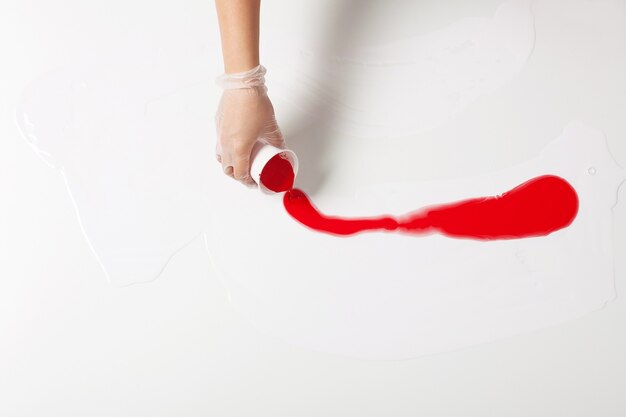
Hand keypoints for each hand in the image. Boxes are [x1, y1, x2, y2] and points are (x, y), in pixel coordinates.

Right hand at [214, 65, 284, 186]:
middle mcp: (225, 144)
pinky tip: (235, 143)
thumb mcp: (271, 127)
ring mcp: (220, 135)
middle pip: (227, 169)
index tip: (254, 182)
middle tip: (248, 174)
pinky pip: (219, 143)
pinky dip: (225, 149)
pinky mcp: (218, 126)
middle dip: (237, 175)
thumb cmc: (255, 104)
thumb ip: (277, 141)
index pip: (240, 174)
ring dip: (229, 164)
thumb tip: (282, 150)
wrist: (242, 84)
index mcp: (239, 149)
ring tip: (240, 161)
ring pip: (220, 157)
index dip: (248, 182)